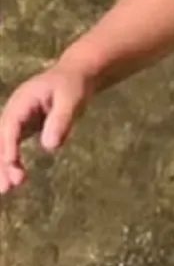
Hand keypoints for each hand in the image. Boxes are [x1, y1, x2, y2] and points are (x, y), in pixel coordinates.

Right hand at [0, 66, 90, 193]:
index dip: (9, 144)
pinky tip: (16, 179)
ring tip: (8, 189)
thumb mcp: (72, 99)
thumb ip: (61, 120)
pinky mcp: (22, 129)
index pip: (11, 124)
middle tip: (7, 186)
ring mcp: (16, 120)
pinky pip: (11, 147)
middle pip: (1, 138)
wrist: (75, 76)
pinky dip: (10, 163)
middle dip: (2, 162)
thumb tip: (50, 147)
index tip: (11, 162)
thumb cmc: (74, 85)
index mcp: (22, 100)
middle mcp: (14, 111)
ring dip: (3, 166)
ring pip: (3, 145)